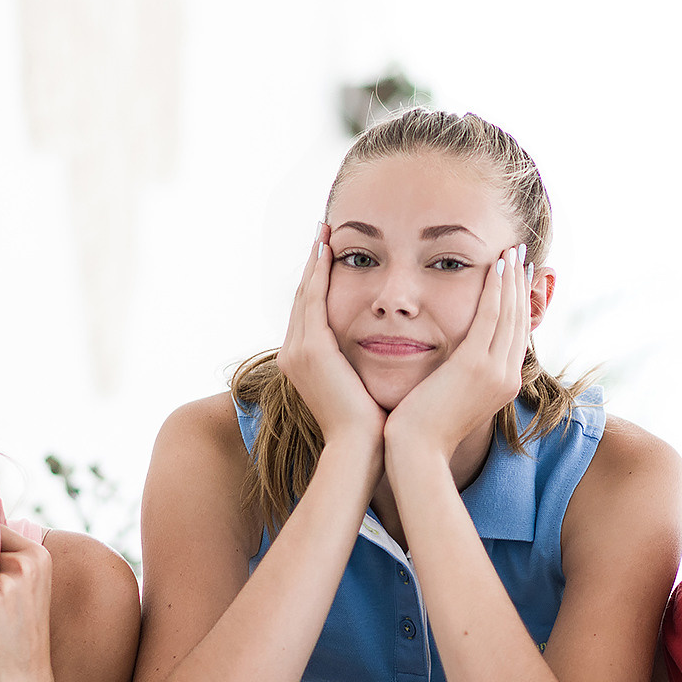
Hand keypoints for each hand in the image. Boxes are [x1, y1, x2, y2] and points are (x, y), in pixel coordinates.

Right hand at [276, 224, 385, 454]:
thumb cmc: (371, 426)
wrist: (360, 449)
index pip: (310, 312)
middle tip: (323, 232)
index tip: (330, 255)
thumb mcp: (362, 387)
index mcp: (303, 363)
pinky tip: (330, 249)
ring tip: (325, 232)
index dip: (318, 282)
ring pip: (305, 292)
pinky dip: (321, 272)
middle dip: (313, 264)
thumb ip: (362, 365)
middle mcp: (293, 354)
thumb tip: (389, 349)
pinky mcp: (311, 349)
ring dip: (316, 260)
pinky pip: (314, 299)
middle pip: (302, 297)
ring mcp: (297, 351)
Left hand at [383, 244, 531, 464]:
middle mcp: (507, 377)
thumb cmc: (422, 429)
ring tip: (511, 251)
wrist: (415, 452)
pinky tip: (495, 266)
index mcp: (503, 385)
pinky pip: (490, 317)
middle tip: (520, 254)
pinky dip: (495, 289)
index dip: (519, 303)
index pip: (516, 335)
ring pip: (509, 314)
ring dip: (511, 279)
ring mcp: (494, 372)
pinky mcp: (475, 365)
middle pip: (519, 320)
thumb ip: (460, 376)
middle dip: (520, 284)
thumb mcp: (450, 398)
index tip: (517, 277)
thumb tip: (455, 362)